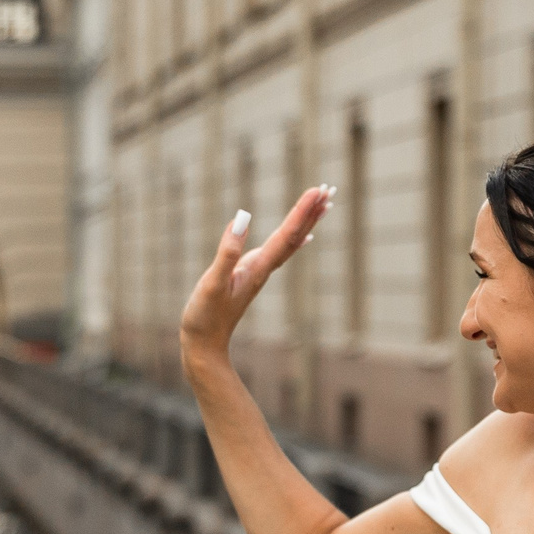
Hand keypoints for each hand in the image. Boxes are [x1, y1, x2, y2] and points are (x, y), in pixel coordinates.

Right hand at [180, 187, 334, 362]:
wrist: (205, 345)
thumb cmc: (205, 317)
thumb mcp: (212, 283)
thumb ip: (227, 253)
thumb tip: (241, 221)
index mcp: (257, 268)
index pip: (286, 235)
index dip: (302, 212)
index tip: (317, 191)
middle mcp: (263, 268)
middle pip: (295, 237)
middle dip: (311, 212)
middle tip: (328, 189)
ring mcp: (258, 272)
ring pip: (290, 243)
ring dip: (305, 222)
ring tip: (322, 204)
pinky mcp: (250, 275)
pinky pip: (279, 252)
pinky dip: (294, 239)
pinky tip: (304, 237)